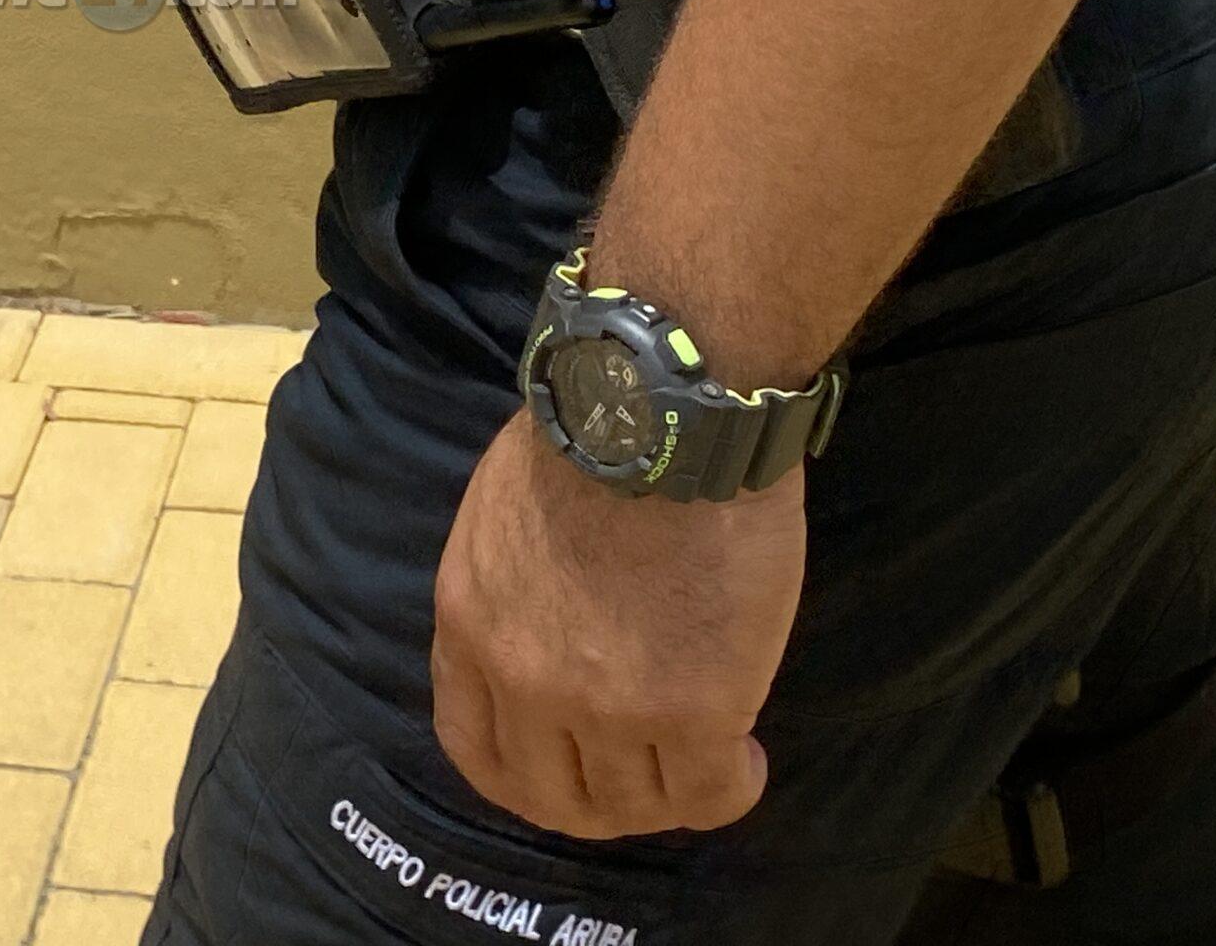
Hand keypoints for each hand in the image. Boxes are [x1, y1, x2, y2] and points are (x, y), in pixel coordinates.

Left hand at [431, 413, 803, 839]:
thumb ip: (513, 591)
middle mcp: (523, 679)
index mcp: (469, 624)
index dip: (525, 775)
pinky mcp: (693, 710)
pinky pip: (707, 794)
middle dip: (601, 800)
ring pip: (633, 805)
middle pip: (552, 795)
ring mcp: (605, 704)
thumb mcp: (503, 514)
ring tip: (711, 759)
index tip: (567, 767)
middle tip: (648, 774)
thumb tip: (551, 627)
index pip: (475, 746)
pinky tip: (746, 758)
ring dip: (670, 794)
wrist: (666, 410)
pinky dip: (730, 789)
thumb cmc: (596, 432)